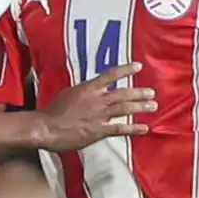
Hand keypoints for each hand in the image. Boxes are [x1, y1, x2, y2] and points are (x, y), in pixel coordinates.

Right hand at [35, 62, 155, 151]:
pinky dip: (134, 128)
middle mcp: (97, 100)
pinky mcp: (98, 130)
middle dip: (139, 92)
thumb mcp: (68, 93)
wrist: (46, 127)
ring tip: (152, 106)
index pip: (111, 75)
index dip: (126, 70)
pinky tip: (144, 128)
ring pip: (124, 108)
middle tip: (151, 92)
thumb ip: (83, 92)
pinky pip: (120, 128)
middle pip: (123, 93)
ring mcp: (99, 115)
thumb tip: (90, 90)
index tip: (138, 66)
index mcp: (88, 88)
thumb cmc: (52, 111)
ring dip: (140, 107)